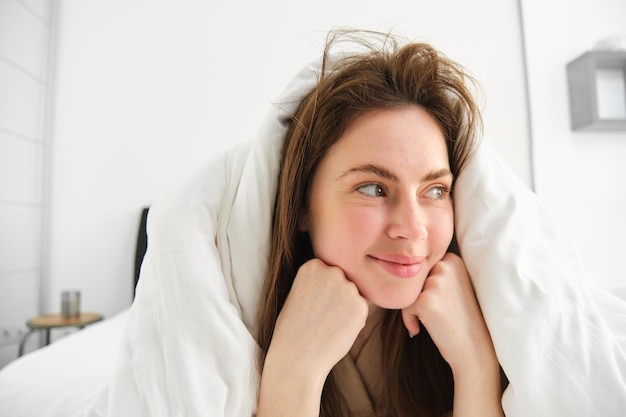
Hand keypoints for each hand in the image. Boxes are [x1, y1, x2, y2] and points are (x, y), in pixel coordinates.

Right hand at [266, 258, 368, 384]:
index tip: (313, 304)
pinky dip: (354, 321)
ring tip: (327, 324)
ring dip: (347, 308)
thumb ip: (318, 281)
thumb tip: (340, 278)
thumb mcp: (298, 292)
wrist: (297, 357)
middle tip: (322, 316)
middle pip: (344, 280)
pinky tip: (337, 331)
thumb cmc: (293, 329)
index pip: (329, 272)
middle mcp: (332, 271)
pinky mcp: (362, 306)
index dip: (323, 290)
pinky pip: (361, 310)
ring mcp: (348, 287)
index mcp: (312, 265)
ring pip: (354, 295)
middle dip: (338, 296)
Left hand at [401, 253, 496, 371]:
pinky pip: (404, 306)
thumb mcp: (457, 285)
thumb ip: (438, 272)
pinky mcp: (425, 300)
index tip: (435, 300)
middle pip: (414, 277)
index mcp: (453, 260)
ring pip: (407, 290)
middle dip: (417, 294)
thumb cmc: (464, 318)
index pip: (423, 266)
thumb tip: (408, 263)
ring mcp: (435, 282)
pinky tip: (420, 329)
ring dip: (412, 307)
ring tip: (429, 320)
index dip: (424, 285)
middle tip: (433, 312)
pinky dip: (408, 319)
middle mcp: (444, 266)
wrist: (475, 348)